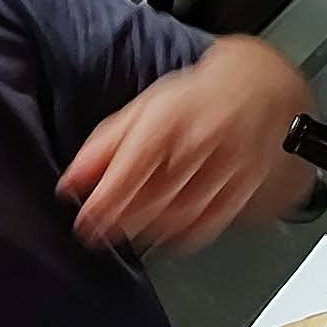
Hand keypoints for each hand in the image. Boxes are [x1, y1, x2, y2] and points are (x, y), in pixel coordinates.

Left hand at [60, 37, 314, 249]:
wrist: (256, 90)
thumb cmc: (194, 101)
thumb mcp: (142, 111)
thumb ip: (103, 147)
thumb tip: (71, 182)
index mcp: (168, 121)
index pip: (129, 171)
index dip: (104, 203)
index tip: (85, 222)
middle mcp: (199, 144)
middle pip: (153, 198)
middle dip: (121, 221)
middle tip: (101, 231)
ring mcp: (226, 167)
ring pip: (180, 215)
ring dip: (148, 230)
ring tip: (130, 230)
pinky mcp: (245, 186)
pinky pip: (210, 223)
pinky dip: (182, 235)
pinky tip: (164, 233)